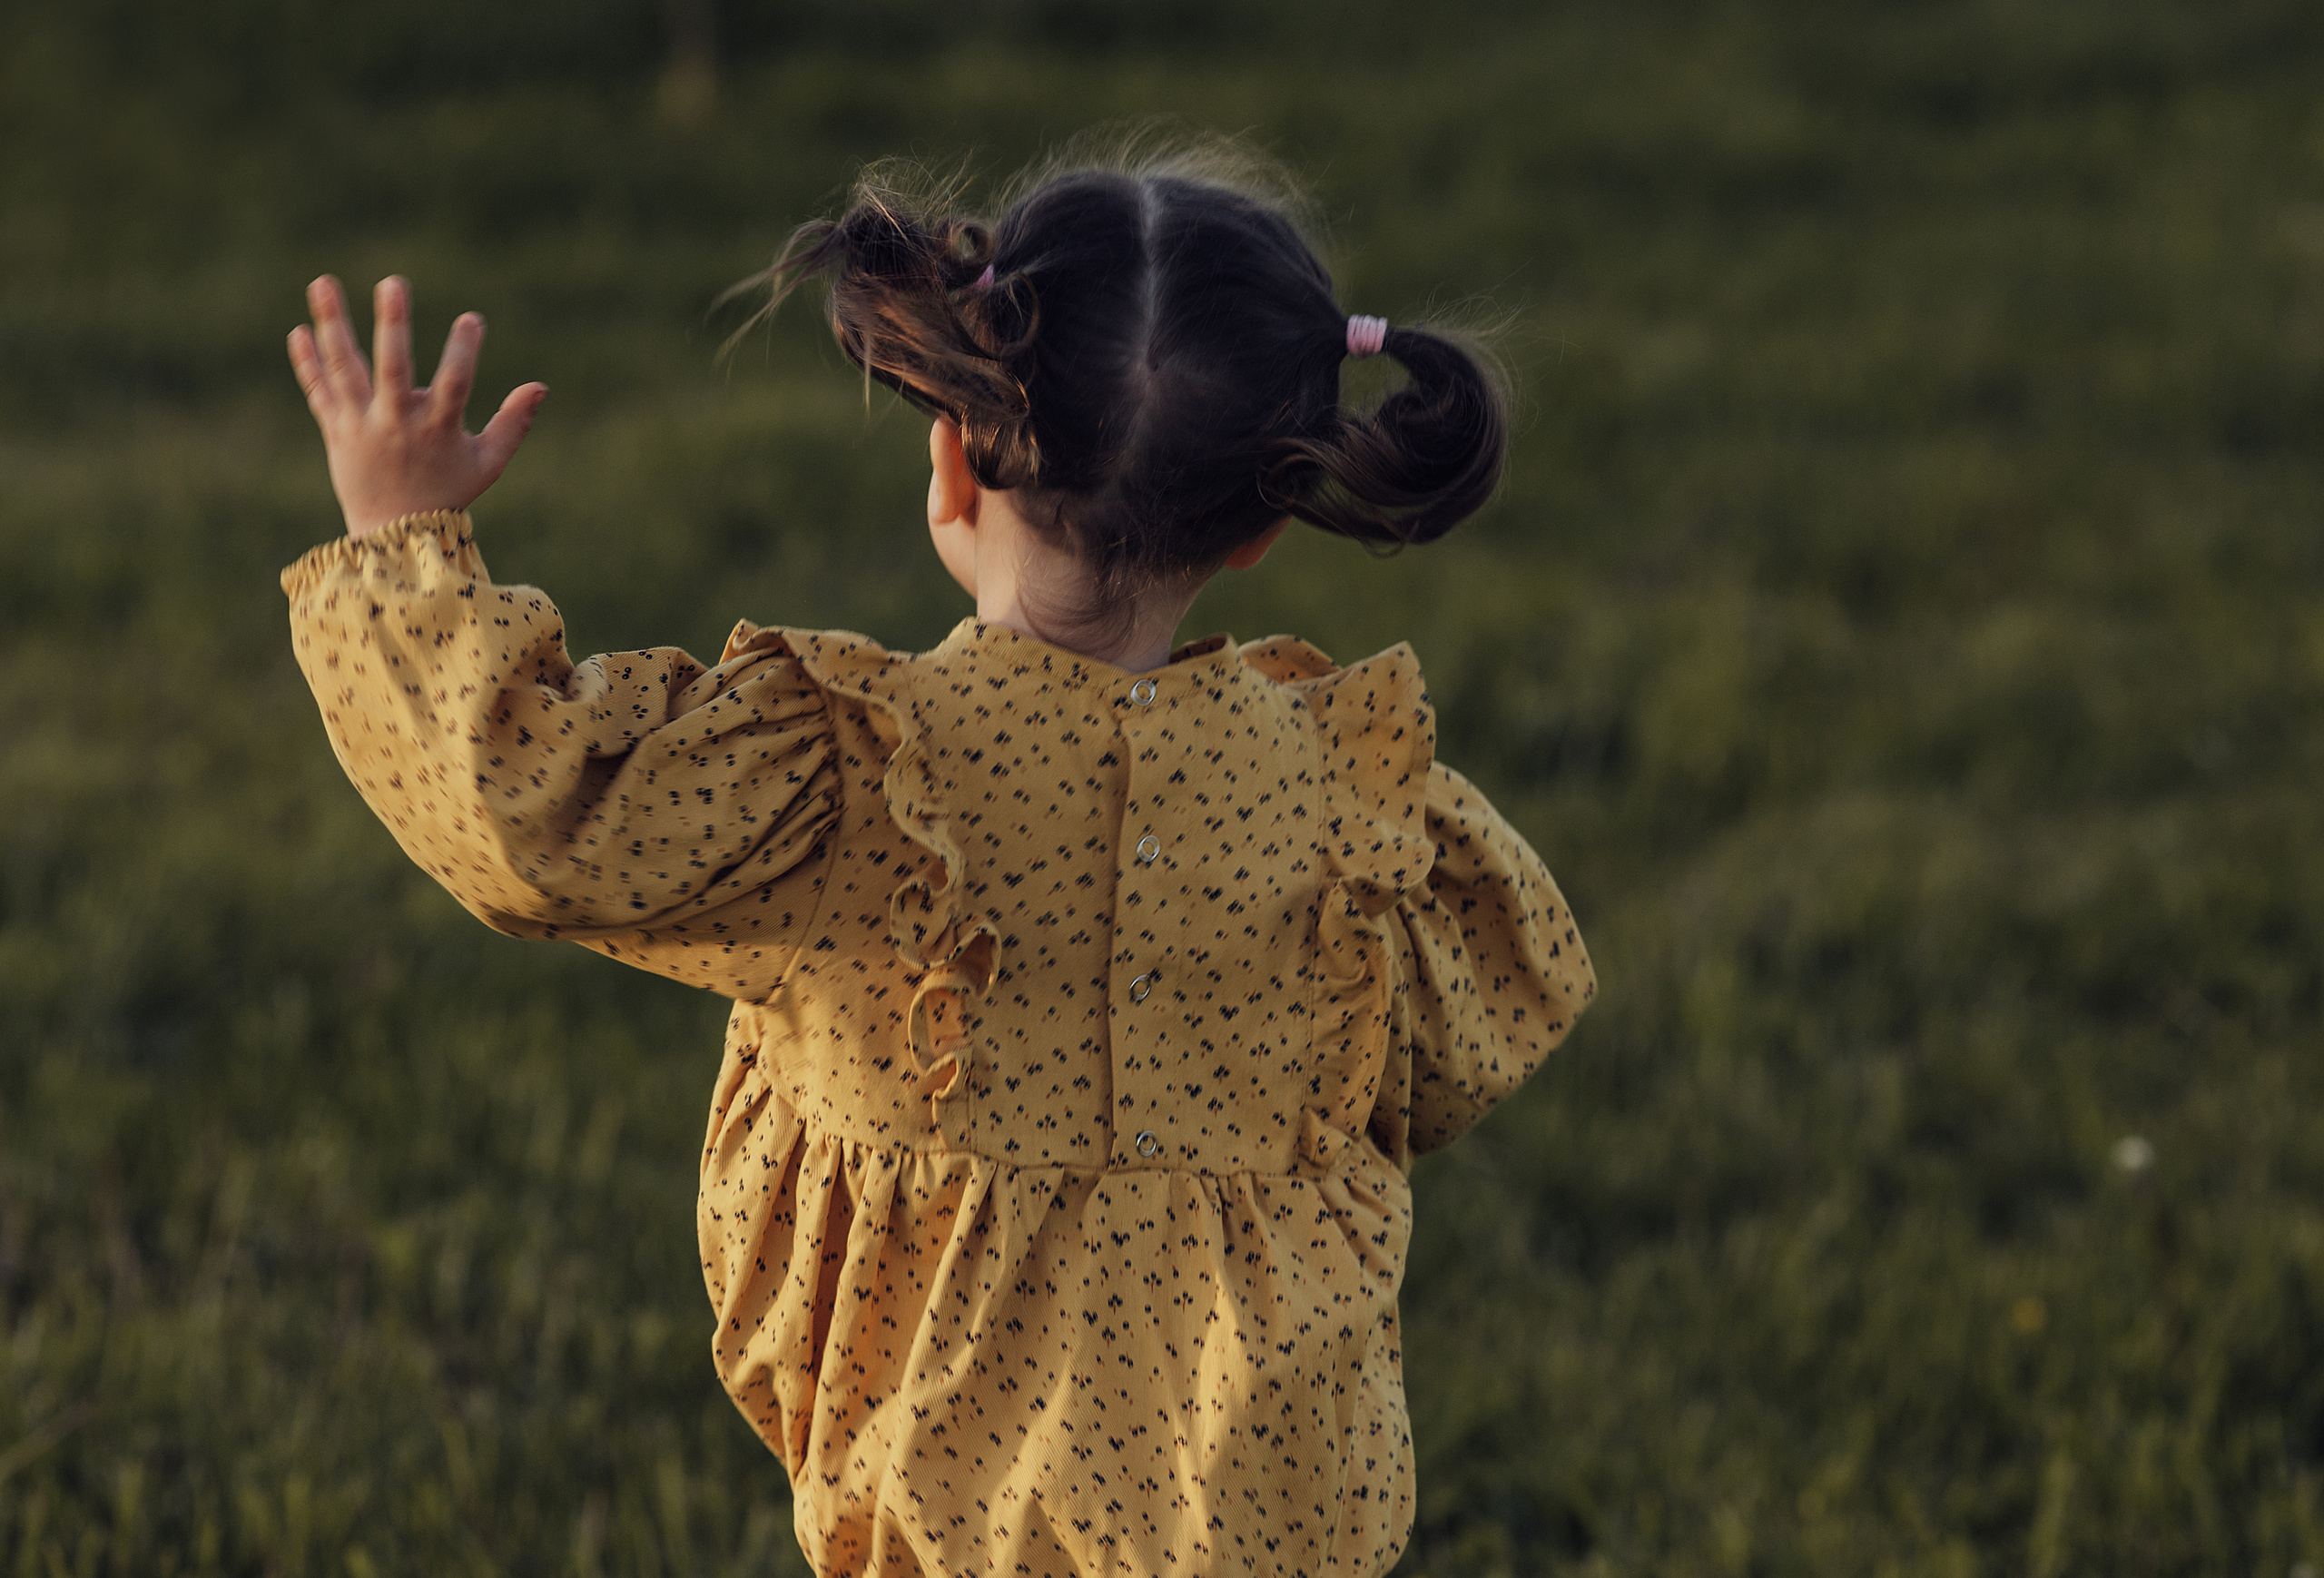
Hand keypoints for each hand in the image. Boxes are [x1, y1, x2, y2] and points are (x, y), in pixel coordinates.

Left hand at [288, 275, 547, 538]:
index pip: (454, 384)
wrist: (394, 535)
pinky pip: (318, 390)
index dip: (464, 351)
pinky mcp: (335, 431)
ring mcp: (361, 426)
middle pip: (393, 369)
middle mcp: (396, 424)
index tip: (473, 320)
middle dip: (393, 325)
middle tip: (393, 283)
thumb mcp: (489, 463)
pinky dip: (307, 362)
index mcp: (437, 430)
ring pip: (345, 370)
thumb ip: (514, 423)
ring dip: (333, 324)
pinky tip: (299, 330)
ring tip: (323, 282)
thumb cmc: (448, 493)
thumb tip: (540, 386)